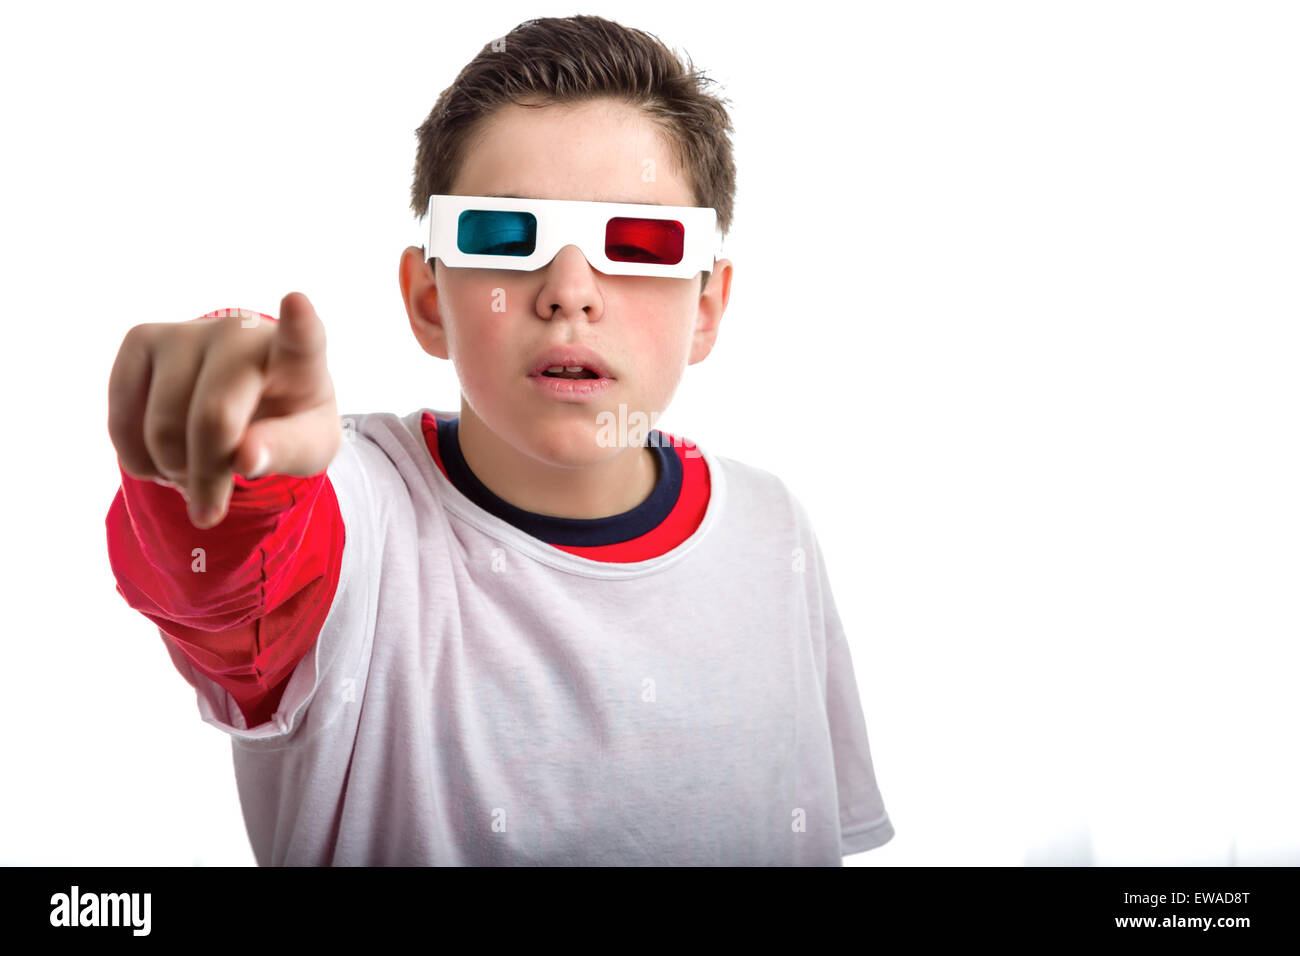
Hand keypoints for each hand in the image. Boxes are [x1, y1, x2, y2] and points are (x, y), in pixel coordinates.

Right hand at [108, 292, 341, 527]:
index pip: (303, 338)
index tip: (298, 302)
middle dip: (208, 479)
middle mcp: (241, 333)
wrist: (247, 402)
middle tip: (212, 507)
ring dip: (174, 472)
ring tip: (196, 469)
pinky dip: (140, 462)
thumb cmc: (287, 424)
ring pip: (161, 428)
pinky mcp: (141, 340)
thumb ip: (286, 452)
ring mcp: (187, 331)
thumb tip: (246, 458)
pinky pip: (123, 424)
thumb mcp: (307, 449)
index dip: (300, 323)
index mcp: (299, 358)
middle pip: (213, 420)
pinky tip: (166, 457)